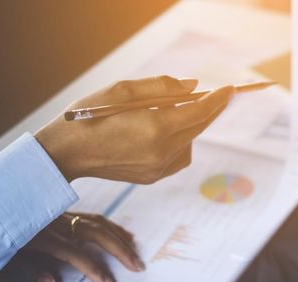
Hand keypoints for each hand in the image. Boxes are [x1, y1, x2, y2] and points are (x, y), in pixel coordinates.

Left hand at [21, 212, 142, 281]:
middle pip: (95, 233)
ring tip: (135, 252)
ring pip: (97, 223)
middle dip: (119, 251)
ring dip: (119, 238)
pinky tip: (122, 234)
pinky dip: (110, 226)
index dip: (95, 270)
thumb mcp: (5, 258)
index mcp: (41, 235)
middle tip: (137, 266)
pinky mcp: (63, 212)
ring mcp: (61, 215)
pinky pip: (92, 217)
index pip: (75, 254)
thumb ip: (29, 271)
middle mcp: (56, 222)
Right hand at [35, 76, 234, 183]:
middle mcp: (161, 151)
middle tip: (217, 96)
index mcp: (155, 127)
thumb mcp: (123, 89)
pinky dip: (180, 143)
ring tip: (177, 113)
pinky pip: (179, 157)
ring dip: (191, 126)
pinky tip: (166, 134)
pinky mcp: (152, 177)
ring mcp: (158, 168)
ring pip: (190, 142)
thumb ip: (162, 87)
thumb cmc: (91, 114)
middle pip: (198, 127)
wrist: (67, 152)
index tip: (230, 89)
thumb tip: (193, 87)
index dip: (217, 99)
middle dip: (209, 110)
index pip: (199, 111)